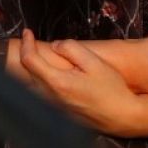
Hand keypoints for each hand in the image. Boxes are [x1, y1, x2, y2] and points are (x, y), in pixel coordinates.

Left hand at [19, 29, 143, 135]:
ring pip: (31, 84)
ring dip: (29, 68)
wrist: (122, 116)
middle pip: (25, 73)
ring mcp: (53, 107)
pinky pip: (39, 94)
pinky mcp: (58, 113)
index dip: (26, 43)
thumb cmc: (111, 89)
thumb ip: (72, 49)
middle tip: (28, 40)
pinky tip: (44, 73)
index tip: (27, 32)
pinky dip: (36, 80)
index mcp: (57, 82)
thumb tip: (55, 45)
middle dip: (24, 53)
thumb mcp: (94, 63)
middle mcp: (50, 97)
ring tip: (34, 54)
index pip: (29, 60)